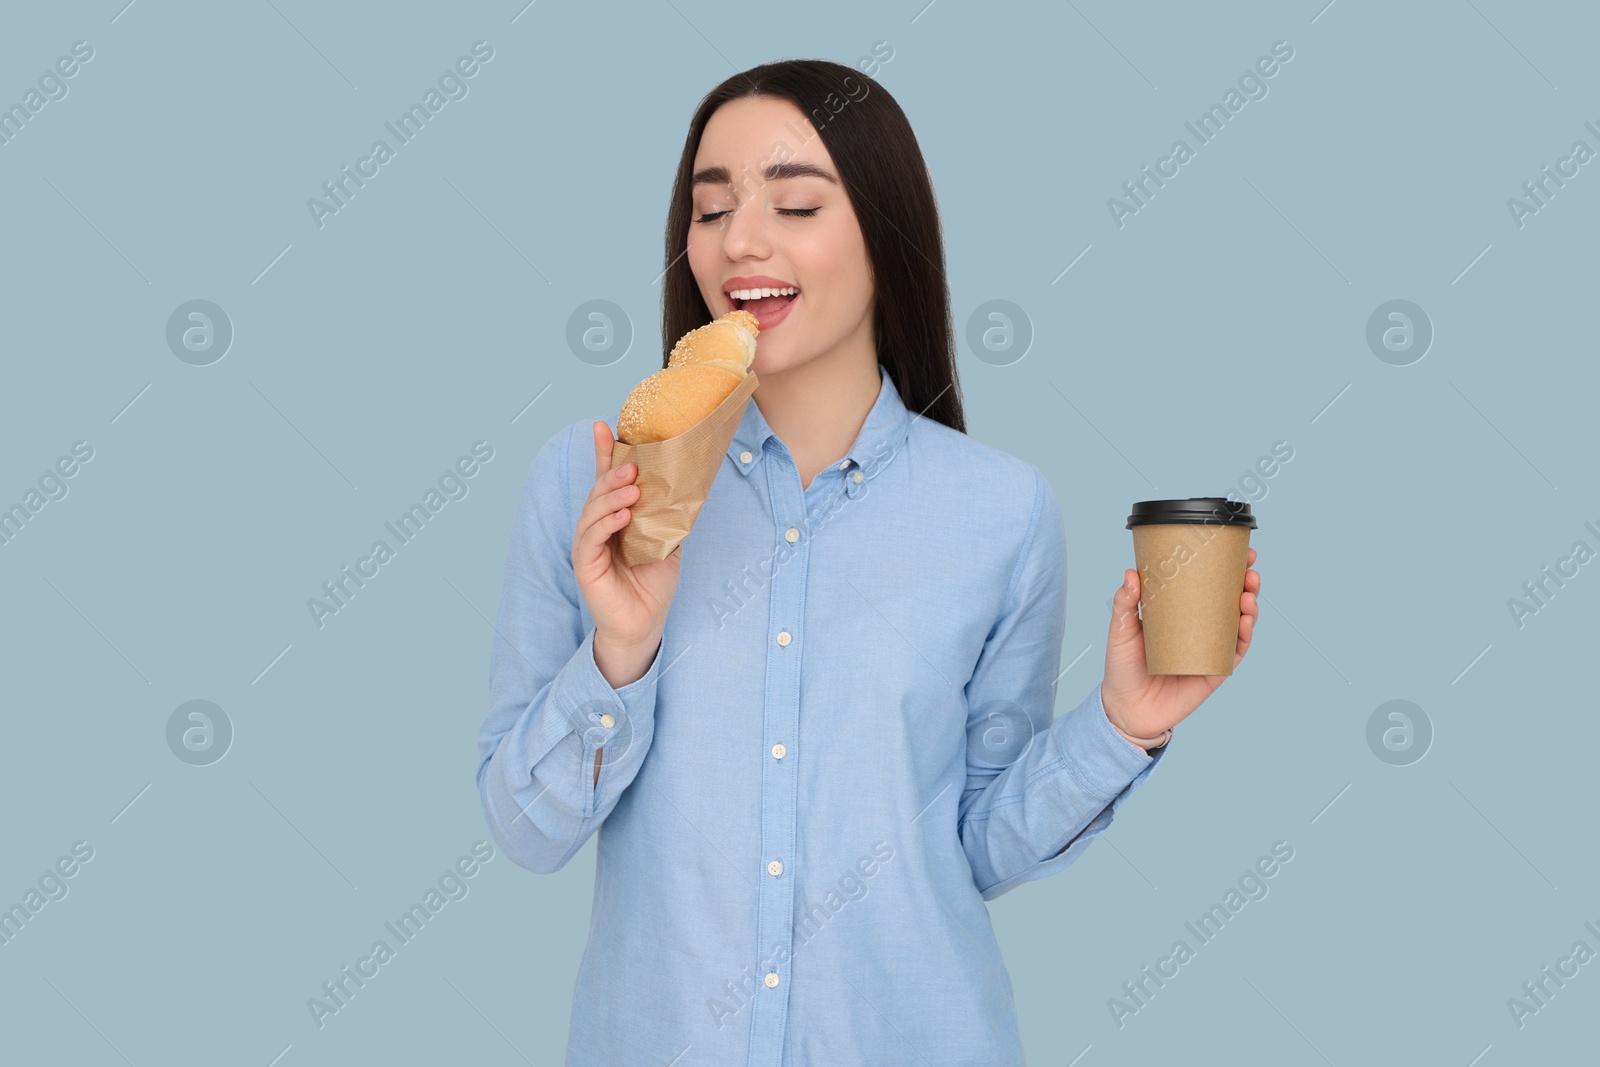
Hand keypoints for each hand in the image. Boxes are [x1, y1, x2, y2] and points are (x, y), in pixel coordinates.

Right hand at [573, 421, 681, 670]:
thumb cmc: (653, 583)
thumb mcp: (665, 542)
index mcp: (614, 517)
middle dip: (613, 474)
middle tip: (633, 466)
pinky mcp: (584, 564)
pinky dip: (606, 523)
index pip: (606, 480)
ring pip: (593, 511)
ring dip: (612, 496)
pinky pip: (591, 538)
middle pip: (599, 491)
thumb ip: (664, 516)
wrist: (645, 623)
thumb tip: (680, 485)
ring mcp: (588, 544)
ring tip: (632, 488)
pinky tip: (622, 516)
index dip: (604, 453)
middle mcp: (597, 526)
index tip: (603, 426)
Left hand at [1100, 547, 1259, 737]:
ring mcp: (1210, 650)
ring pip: (1239, 625)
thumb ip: (1125, 602)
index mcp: (1181, 614)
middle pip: (1231, 602)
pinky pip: (1234, 652)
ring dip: (1250, 607)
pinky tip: (1243, 622)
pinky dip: (1242, 637)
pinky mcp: (1214, 672)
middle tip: (1249, 570)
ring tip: (1248, 594)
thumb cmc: (1122, 666)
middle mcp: (1200, 629)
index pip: (1208, 586)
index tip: (1239, 551)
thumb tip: (1132, 573)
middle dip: (1246, 584)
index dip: (1227, 569)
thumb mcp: (1121, 629)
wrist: (1125, 707)